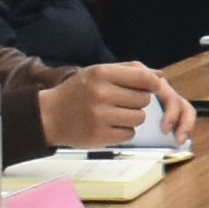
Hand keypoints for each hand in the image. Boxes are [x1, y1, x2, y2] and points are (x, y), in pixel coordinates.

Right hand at [40, 64, 181, 148]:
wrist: (49, 115)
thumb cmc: (78, 91)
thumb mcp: (97, 72)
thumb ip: (128, 70)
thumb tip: (159, 75)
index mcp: (101, 73)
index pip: (142, 78)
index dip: (154, 83)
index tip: (155, 87)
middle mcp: (101, 93)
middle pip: (143, 100)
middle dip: (137, 102)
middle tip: (122, 102)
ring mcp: (100, 116)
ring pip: (139, 118)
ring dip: (132, 117)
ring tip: (115, 114)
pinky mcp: (99, 136)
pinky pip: (129, 134)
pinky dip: (123, 131)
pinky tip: (109, 126)